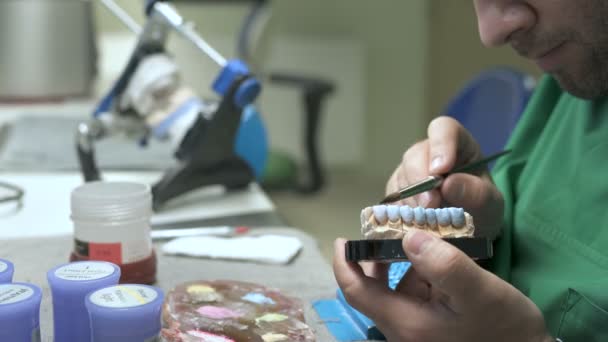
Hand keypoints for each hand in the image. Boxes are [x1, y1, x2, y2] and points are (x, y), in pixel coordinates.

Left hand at [333, 231, 552, 341]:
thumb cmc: (506, 329)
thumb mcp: (480, 293)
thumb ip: (445, 265)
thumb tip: (409, 238)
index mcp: (406, 323)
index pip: (356, 291)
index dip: (345, 264)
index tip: (343, 239)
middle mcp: (404, 329)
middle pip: (372, 290)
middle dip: (374, 257)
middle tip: (384, 227)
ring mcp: (417, 329)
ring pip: (394, 290)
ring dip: (398, 263)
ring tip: (412, 234)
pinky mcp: (431, 326)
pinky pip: (414, 295)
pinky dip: (417, 274)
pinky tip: (434, 257)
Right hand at [386, 116, 502, 237]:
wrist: (468, 230)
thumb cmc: (482, 209)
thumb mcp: (491, 204)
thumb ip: (477, 193)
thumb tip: (448, 184)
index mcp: (457, 144)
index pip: (444, 129)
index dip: (440, 145)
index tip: (441, 169)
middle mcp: (429, 153)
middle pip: (415, 155)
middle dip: (420, 180)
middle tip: (431, 204)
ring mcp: (410, 171)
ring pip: (401, 177)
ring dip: (412, 200)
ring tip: (428, 220)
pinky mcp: (397, 191)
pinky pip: (392, 197)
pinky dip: (402, 211)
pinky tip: (417, 223)